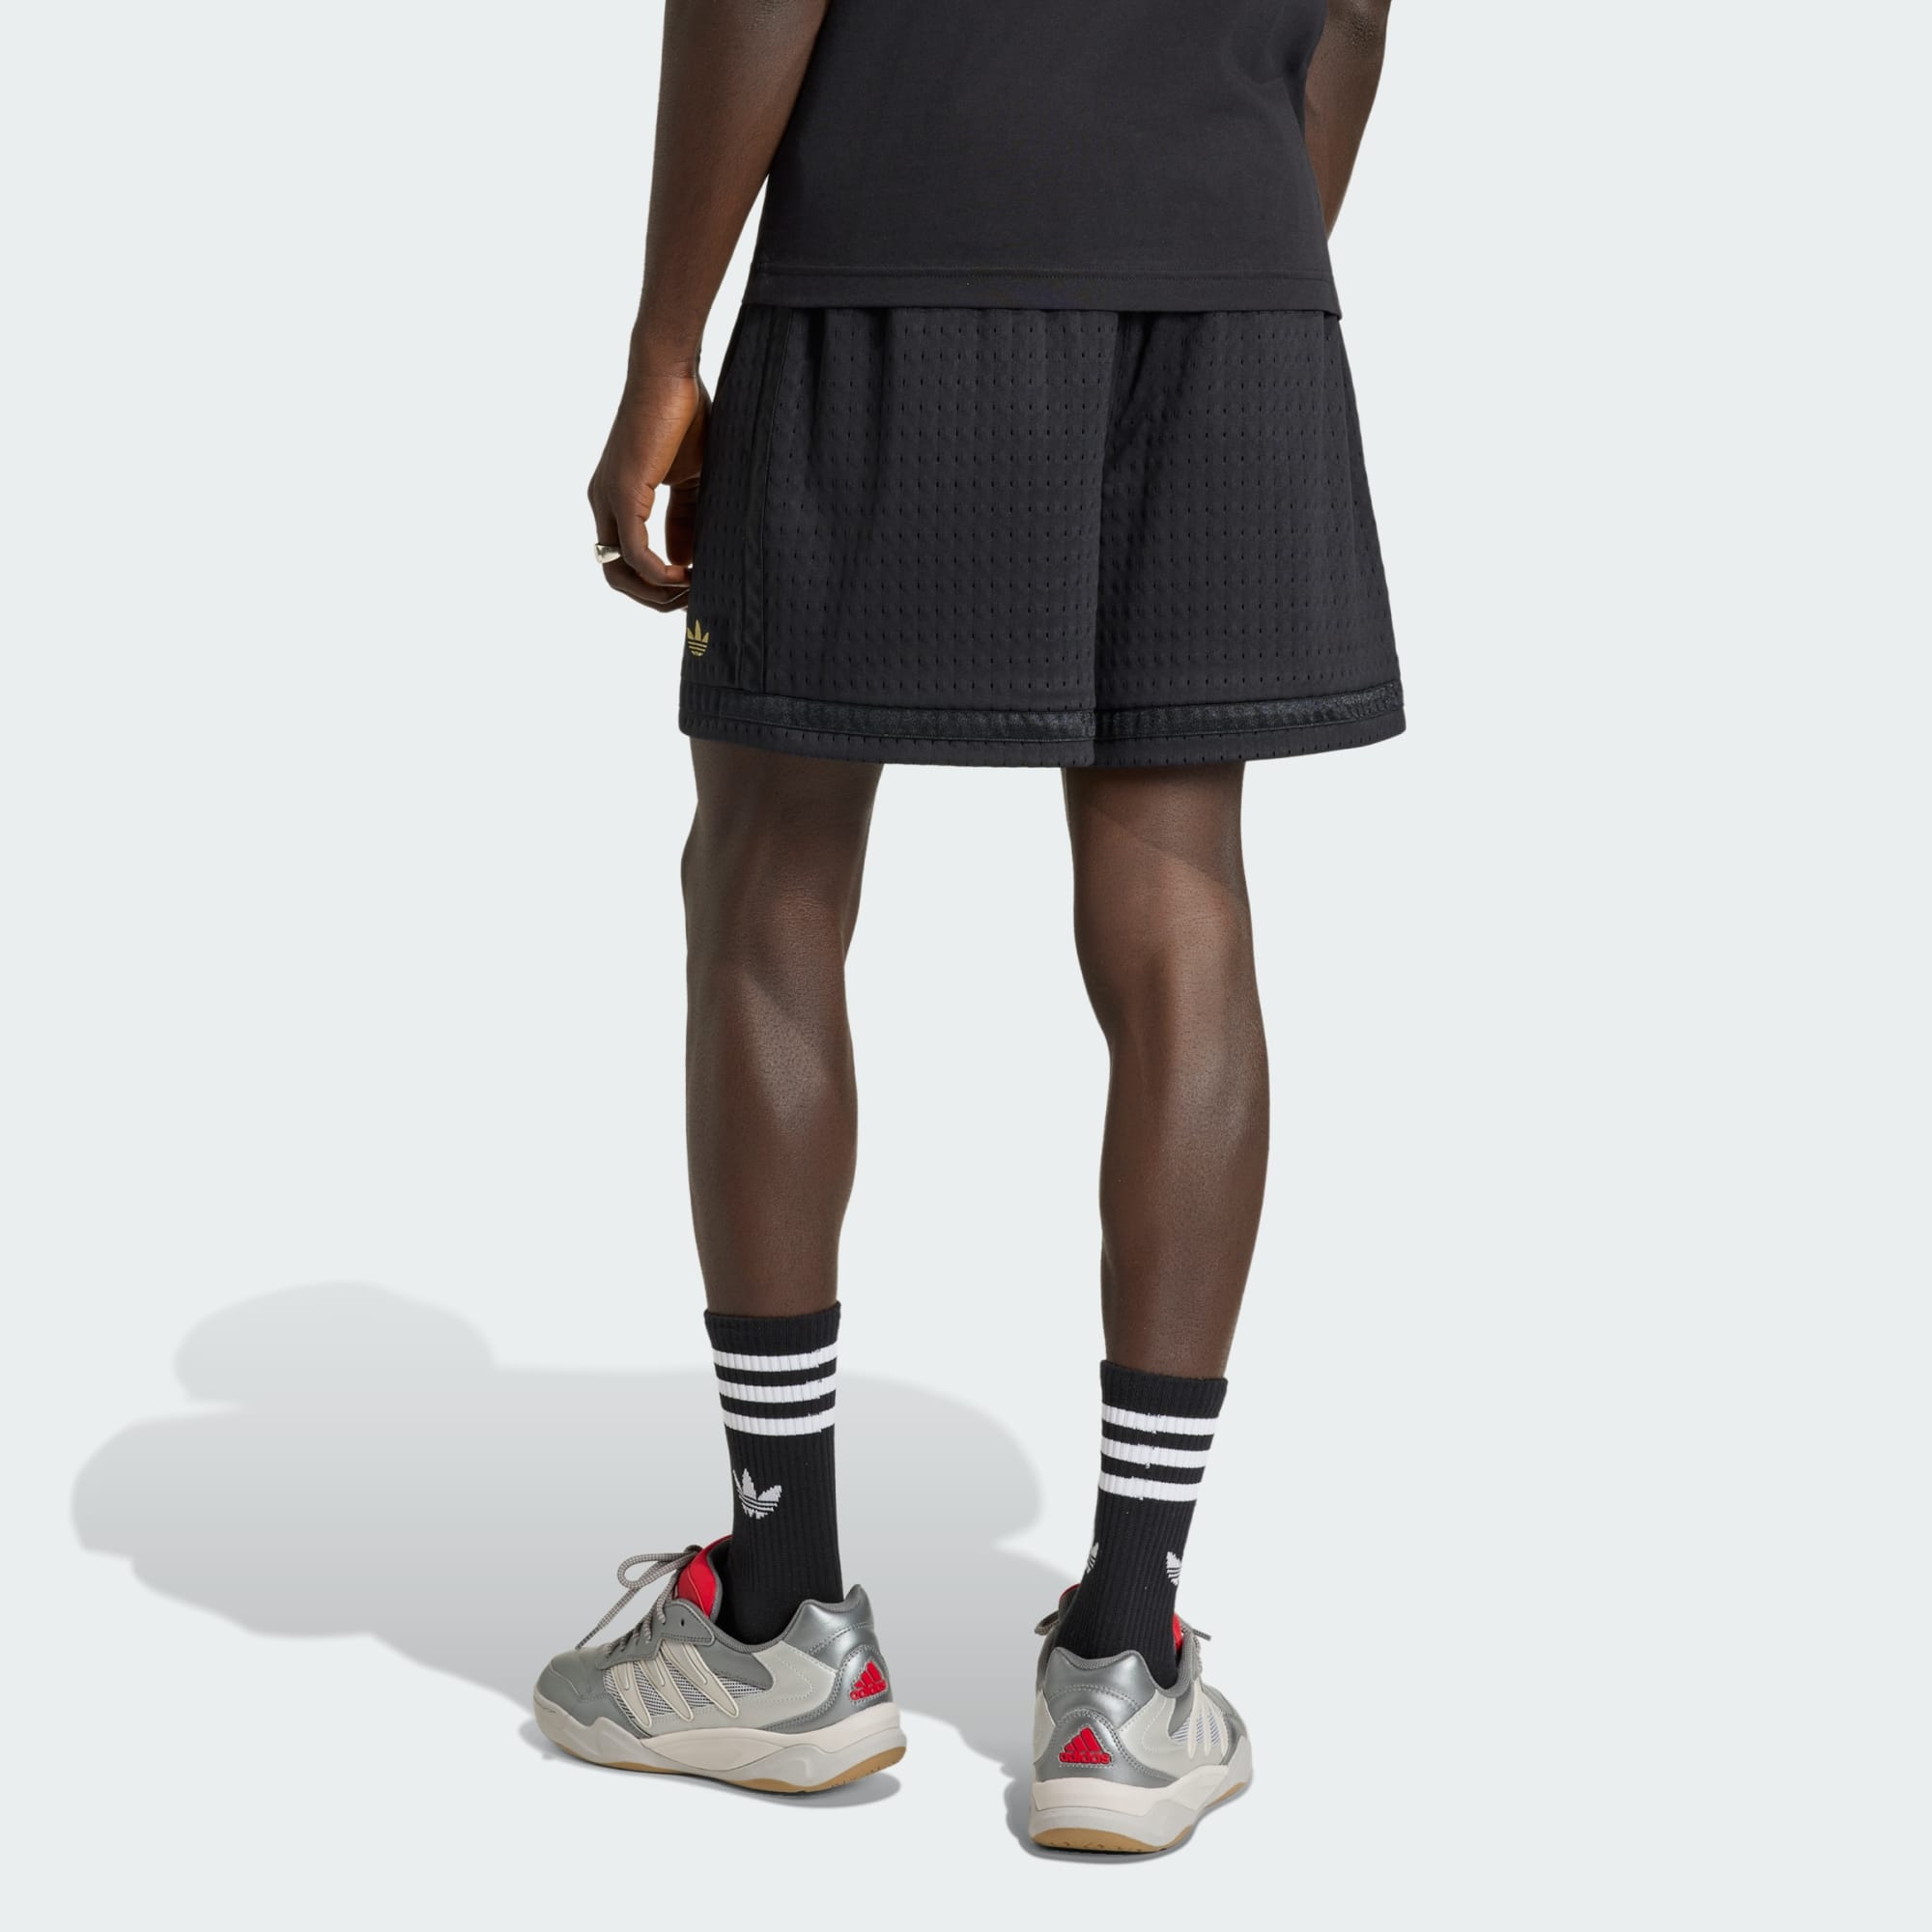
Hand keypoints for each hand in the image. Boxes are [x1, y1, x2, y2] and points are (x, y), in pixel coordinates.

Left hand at [587, 368, 709, 610]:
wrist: (669, 374)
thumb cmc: (684, 416)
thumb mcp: (691, 479)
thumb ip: (686, 520)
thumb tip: (686, 563)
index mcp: (619, 498)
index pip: (628, 560)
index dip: (659, 584)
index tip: (695, 588)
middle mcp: (605, 502)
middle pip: (616, 575)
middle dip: (654, 598)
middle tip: (692, 601)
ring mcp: (608, 499)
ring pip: (619, 572)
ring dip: (655, 593)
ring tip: (692, 592)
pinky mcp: (621, 493)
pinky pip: (634, 553)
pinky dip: (657, 574)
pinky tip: (684, 576)